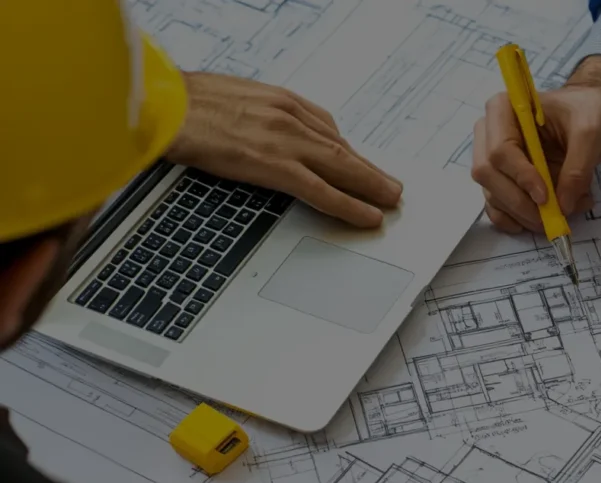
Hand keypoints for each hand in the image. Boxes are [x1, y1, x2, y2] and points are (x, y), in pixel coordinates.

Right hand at [167, 72, 401, 227]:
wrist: (159, 103)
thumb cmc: (184, 104)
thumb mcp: (232, 102)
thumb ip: (260, 120)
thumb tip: (272, 139)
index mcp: (279, 101)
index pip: (327, 130)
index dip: (350, 153)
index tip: (364, 167)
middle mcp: (289, 116)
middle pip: (342, 148)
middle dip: (371, 171)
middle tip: (393, 189)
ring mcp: (283, 139)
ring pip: (341, 167)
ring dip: (370, 187)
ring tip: (390, 202)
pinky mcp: (272, 162)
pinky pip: (320, 189)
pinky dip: (347, 204)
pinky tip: (364, 216)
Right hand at [471, 56, 600, 233]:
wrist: (591, 110)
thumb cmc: (588, 112)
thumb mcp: (591, 134)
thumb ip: (577, 168)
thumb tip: (563, 206)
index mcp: (504, 109)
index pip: (500, 150)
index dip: (520, 177)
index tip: (545, 196)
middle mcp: (490, 133)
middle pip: (488, 174)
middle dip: (518, 202)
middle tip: (550, 217)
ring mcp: (492, 158)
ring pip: (491, 193)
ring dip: (521, 213)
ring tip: (557, 216)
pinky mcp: (501, 178)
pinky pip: (495, 204)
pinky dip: (512, 219)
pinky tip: (533, 223)